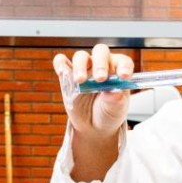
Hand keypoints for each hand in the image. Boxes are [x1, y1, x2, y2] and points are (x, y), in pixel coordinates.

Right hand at [54, 44, 132, 181]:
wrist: (93, 129)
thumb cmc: (109, 117)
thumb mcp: (116, 111)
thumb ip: (116, 99)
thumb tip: (115, 88)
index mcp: (118, 71)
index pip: (121, 60)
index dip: (121, 66)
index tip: (121, 77)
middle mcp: (101, 66)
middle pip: (99, 53)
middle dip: (99, 64)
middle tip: (98, 79)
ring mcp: (83, 70)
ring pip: (80, 57)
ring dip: (79, 66)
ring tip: (79, 80)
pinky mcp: (66, 77)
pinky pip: (61, 64)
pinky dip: (60, 64)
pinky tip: (60, 68)